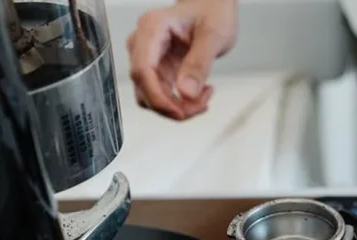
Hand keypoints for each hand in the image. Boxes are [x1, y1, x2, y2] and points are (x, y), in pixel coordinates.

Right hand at [128, 0, 237, 119]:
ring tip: (204, 97)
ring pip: (151, 97)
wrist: (212, 6)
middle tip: (202, 104)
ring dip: (177, 108)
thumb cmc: (212, 11)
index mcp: (152, 28)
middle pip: (144, 88)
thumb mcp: (213, 35)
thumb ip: (199, 63)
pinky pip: (161, 96)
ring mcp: (148, 59)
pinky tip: (200, 95)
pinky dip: (180, 103)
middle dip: (172, 106)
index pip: (142, 70)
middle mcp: (143, 44)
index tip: (179, 112)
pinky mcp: (157, 70)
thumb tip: (186, 93)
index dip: (157, 97)